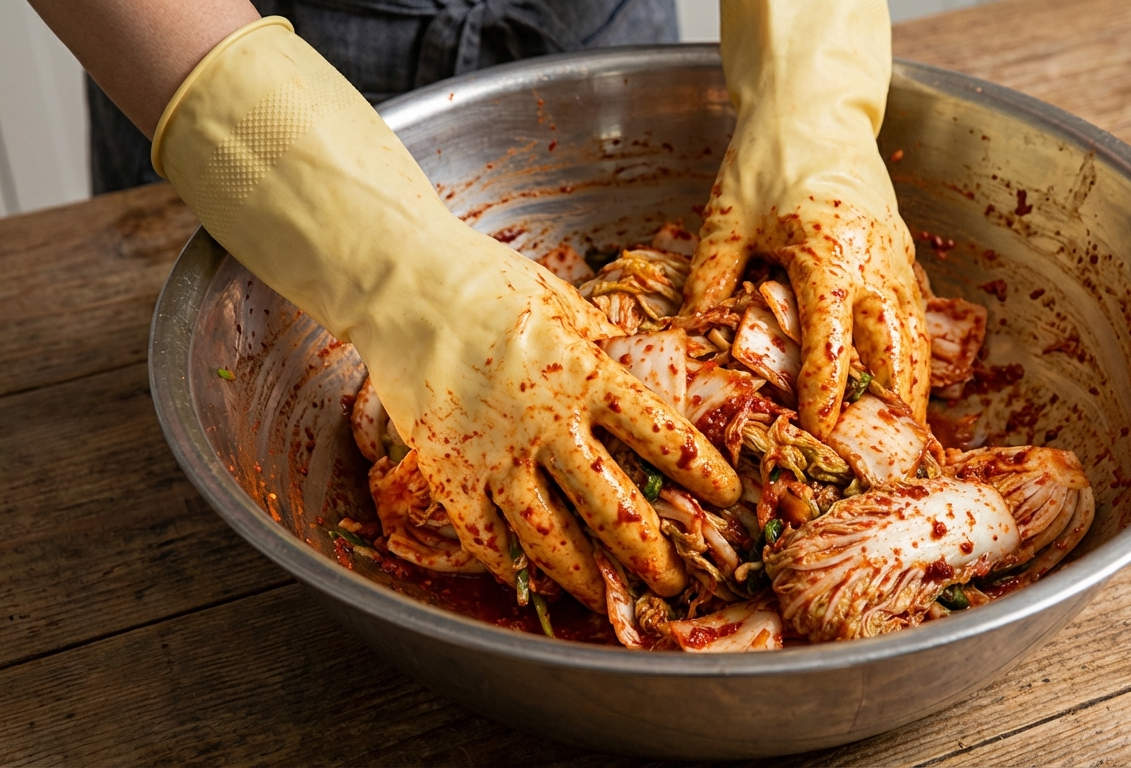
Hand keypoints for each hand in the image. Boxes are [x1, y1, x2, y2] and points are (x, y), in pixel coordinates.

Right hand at [153, 19, 740, 610]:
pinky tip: (533, 585)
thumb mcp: (562, 300)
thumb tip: (636, 363)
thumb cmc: (487, 282)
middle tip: (676, 580)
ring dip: (586, 574)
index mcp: (584, 375)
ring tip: (610, 598)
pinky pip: (484, 536)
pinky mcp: (448, 472)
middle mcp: (546, 423)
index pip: (658, 433)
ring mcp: (494, 454)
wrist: (403, 286)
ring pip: (549, 535)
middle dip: (650, 551)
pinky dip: (511, 566)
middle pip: (611, 505)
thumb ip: (600, 342)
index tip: (727, 495)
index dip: (698, 469)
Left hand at [681, 0, 930, 437]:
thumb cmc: (767, 157)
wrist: (815, 106)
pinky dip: (915, 356)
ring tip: (909, 440)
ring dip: (913, 389)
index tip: (822, 435)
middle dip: (893, 407)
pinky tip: (906, 389)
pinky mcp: (901, 253)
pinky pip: (915, 316)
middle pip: (895, 351)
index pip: (830, 342)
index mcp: (827, 253)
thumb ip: (710, 279)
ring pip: (915, 338)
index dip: (825, 395)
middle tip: (889, 459)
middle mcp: (872, 261)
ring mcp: (895, 257)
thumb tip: (684, 338)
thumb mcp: (725, 218)